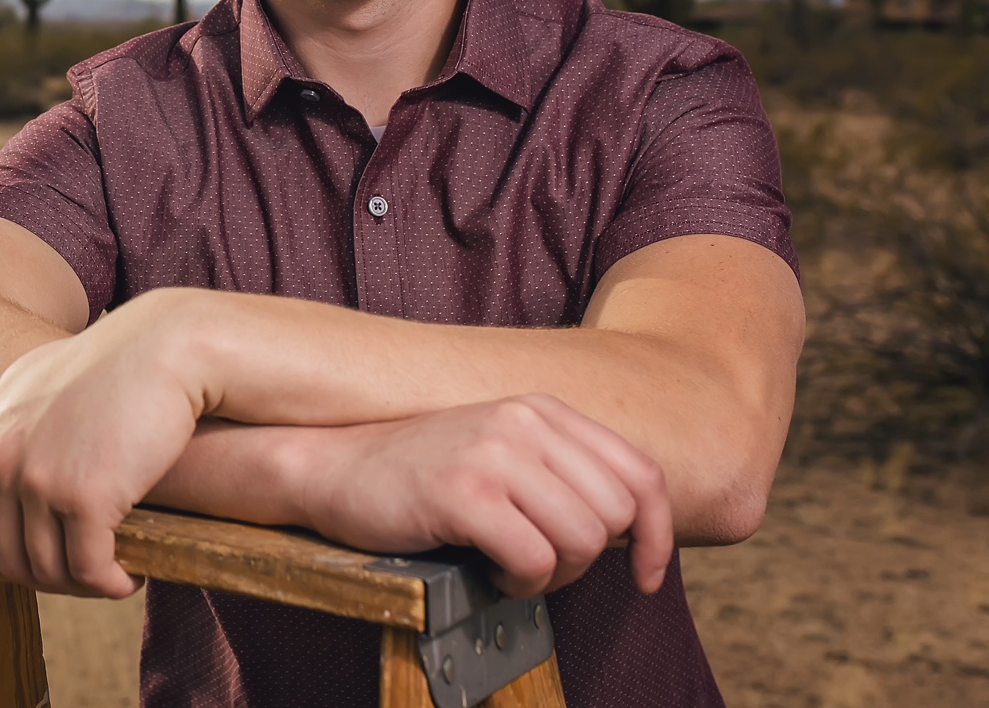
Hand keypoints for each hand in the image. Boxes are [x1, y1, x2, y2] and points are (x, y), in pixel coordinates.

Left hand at [0, 303, 201, 598]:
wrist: (164, 347)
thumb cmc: (104, 367)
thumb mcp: (26, 389)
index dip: (3, 564)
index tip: (42, 563)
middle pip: (6, 559)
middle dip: (46, 579)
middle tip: (83, 574)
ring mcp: (38, 478)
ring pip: (48, 570)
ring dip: (81, 585)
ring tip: (110, 574)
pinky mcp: (85, 496)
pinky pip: (89, 569)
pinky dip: (109, 584)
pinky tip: (128, 575)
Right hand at [287, 395, 672, 596]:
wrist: (332, 468)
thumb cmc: (419, 474)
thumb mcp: (501, 453)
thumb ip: (562, 471)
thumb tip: (635, 529)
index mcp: (542, 410)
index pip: (642, 475)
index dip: (659, 536)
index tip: (645, 574)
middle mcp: (524, 421)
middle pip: (616, 515)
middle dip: (590, 560)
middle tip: (542, 565)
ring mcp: (493, 454)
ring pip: (583, 539)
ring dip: (553, 574)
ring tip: (511, 565)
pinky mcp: (463, 492)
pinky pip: (535, 559)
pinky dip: (521, 582)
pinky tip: (491, 570)